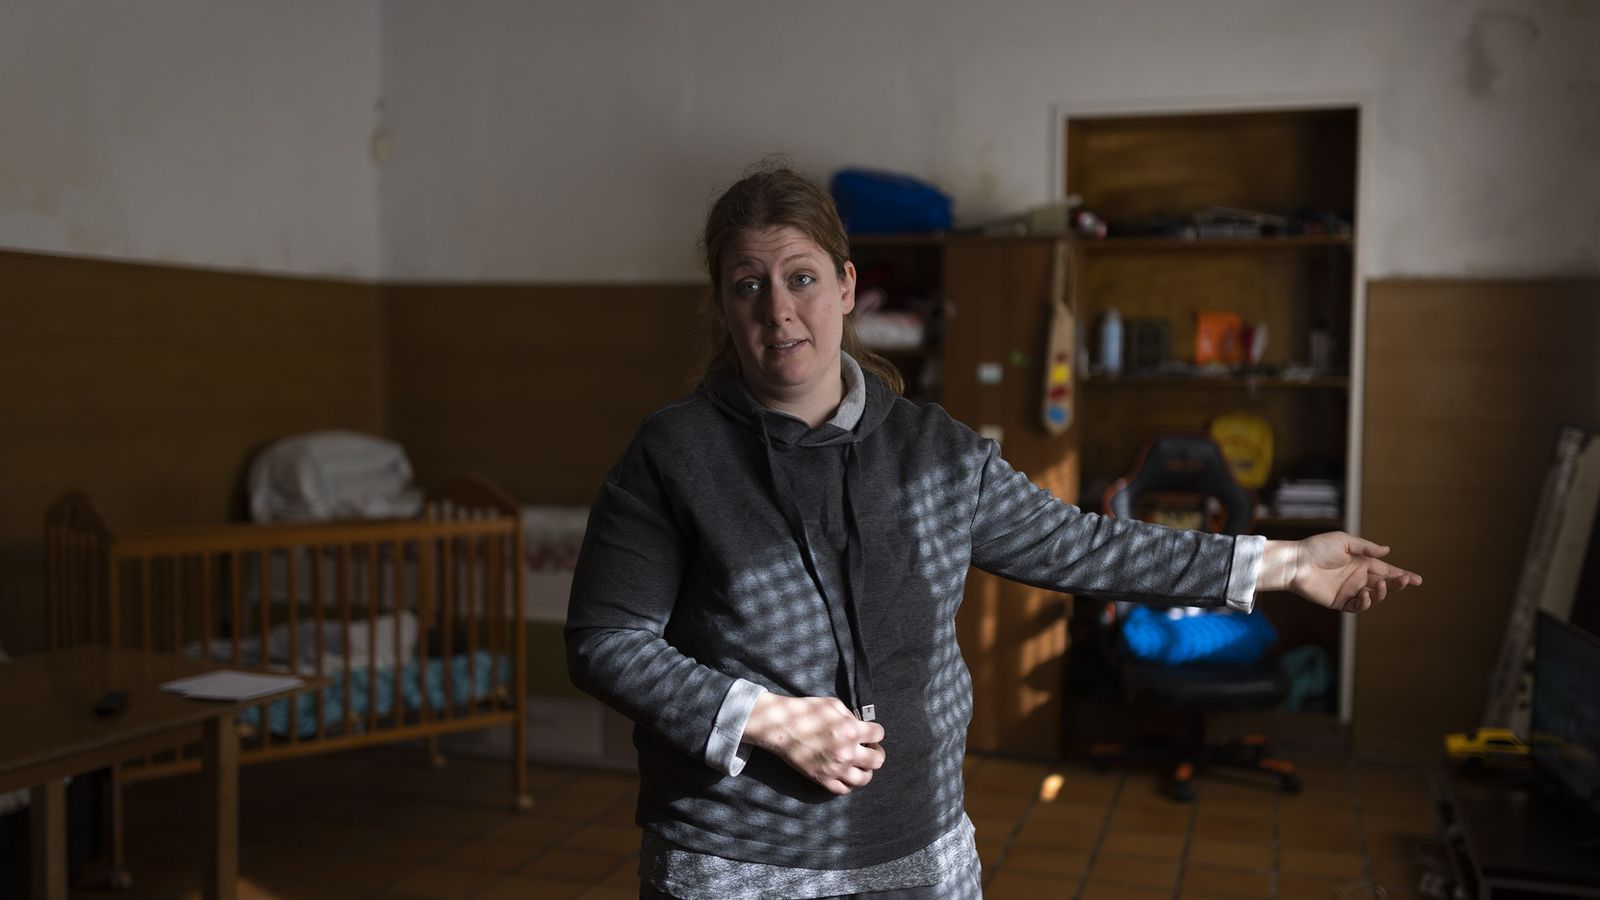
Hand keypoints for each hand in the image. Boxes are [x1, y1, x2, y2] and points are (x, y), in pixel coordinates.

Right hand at [742, 694, 885, 794]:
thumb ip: (851, 716)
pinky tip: (845, 773)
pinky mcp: (823, 779)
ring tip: (859, 763)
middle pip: (877, 760)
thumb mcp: (834, 705)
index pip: (879, 734)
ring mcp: (835, 769)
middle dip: (876, 752)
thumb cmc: (806, 711)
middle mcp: (847, 752)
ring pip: (864, 779)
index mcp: (851, 731)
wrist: (781, 727)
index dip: (875, 732)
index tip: (869, 732)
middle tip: (868, 749)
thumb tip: (860, 726)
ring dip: (865, 770)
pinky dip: (848, 783)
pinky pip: (844, 789)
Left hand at [1263, 532, 1421, 612]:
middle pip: (1383, 584)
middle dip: (1396, 584)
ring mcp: (1349, 590)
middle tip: (1403, 582)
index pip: (1386, 570)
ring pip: (1373, 597)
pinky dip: (1365, 603)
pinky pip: (1357, 606)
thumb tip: (1387, 550)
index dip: (1402, 576)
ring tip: (1379, 585)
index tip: (1417, 580)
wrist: (1296, 562)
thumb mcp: (1345, 542)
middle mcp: (1357, 577)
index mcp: (1361, 563)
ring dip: (1381, 593)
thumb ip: (1366, 548)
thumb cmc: (1317, 548)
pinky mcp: (1339, 601)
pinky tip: (1366, 595)